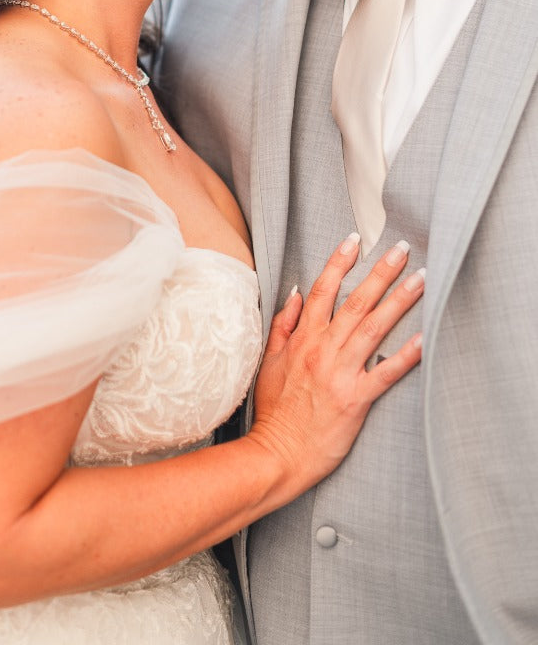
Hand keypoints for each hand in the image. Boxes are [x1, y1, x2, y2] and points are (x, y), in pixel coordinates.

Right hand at [250, 235, 423, 501]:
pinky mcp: (356, 399)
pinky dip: (406, 355)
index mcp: (302, 339)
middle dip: (379, 272)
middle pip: (355, 302)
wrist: (278, 454)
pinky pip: (386, 372)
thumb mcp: (269, 362)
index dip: (339, 262)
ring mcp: (340, 373)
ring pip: (373, 328)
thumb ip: (283, 326)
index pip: (322, 291)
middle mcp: (323, 350)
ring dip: (398, 301)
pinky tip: (425, 338)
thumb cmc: (274, 411)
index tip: (355, 241)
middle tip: (400, 249)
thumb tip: (296, 293)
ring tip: (419, 280)